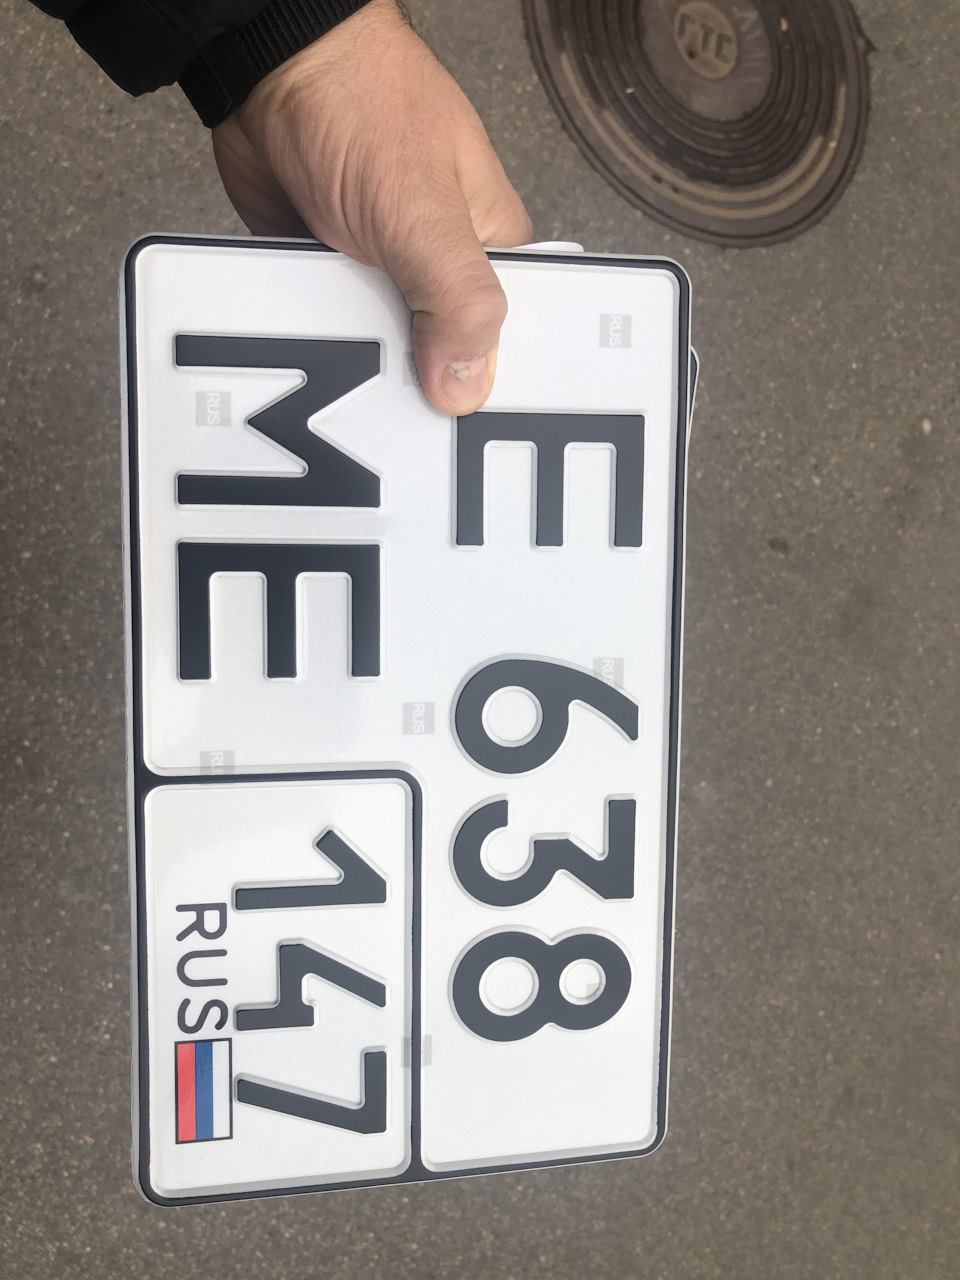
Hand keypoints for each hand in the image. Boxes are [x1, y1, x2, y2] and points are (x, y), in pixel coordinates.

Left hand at [210, 0, 534, 414]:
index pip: (513, 335)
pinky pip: (326, 328)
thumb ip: (456, 301)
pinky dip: (313, 333)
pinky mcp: (329, 275)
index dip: (494, 379)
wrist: (264, 69)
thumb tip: (466, 384)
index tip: (468, 417)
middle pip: (441, 355)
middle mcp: (440, 264)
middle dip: (415, 375)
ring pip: (378, 349)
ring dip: (355, 354)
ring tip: (343, 345)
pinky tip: (307, 333)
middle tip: (395, 388)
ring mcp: (383, 272)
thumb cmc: (358, 100)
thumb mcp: (425, 213)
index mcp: (490, 245)